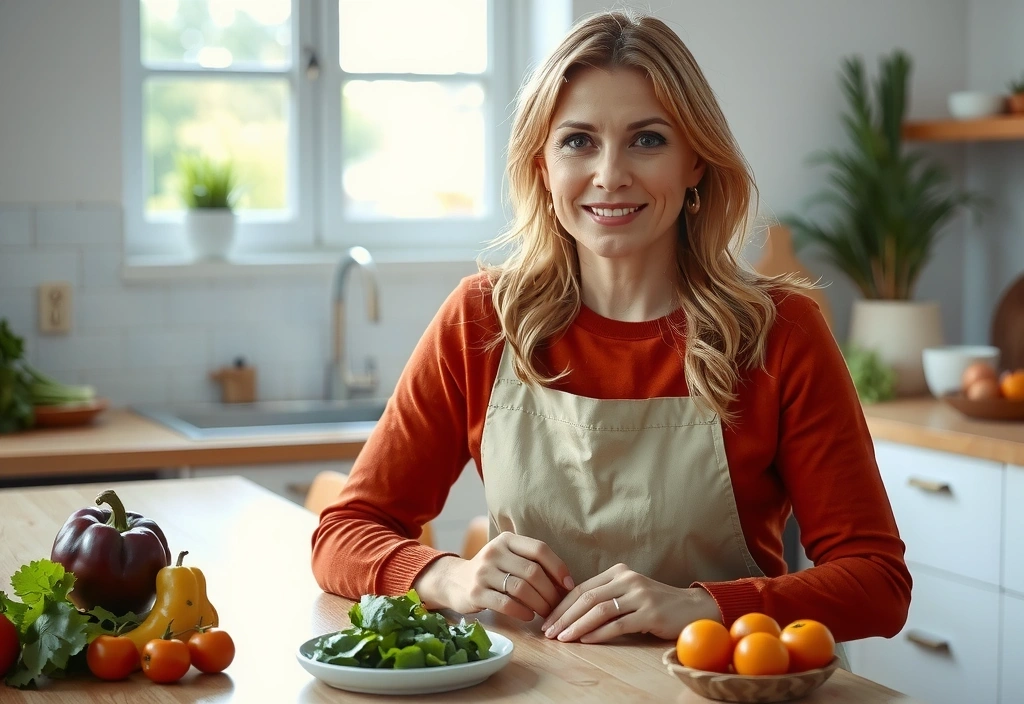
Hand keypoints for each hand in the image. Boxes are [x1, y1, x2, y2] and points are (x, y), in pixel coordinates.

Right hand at [413, 532, 574, 621]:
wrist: (454, 581)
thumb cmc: (492, 571)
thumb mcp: (509, 557)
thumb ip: (532, 563)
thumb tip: (566, 583)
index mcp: (507, 539)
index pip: (539, 549)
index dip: (558, 567)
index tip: (568, 585)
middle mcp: (494, 552)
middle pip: (533, 571)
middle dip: (550, 591)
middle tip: (558, 605)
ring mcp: (483, 572)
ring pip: (521, 588)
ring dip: (539, 604)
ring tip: (546, 612)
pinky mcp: (476, 592)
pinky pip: (506, 603)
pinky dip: (522, 611)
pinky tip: (529, 616)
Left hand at [541, 563, 720, 642]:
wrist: (692, 608)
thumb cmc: (655, 603)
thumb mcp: (628, 593)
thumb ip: (605, 596)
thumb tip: (568, 612)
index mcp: (618, 571)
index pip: (582, 587)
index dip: (561, 605)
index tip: (547, 620)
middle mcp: (628, 579)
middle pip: (587, 597)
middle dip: (564, 616)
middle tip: (548, 632)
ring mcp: (640, 595)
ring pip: (600, 610)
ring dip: (577, 626)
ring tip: (563, 639)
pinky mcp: (651, 613)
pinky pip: (618, 624)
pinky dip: (599, 633)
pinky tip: (586, 641)